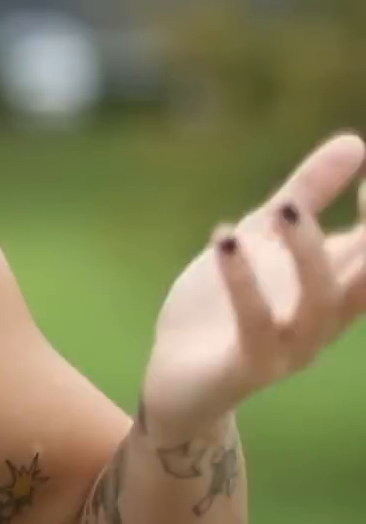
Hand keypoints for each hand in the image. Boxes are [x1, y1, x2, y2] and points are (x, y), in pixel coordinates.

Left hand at [139, 132, 365, 441]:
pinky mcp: (246, 366)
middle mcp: (322, 321)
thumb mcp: (263, 239)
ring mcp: (289, 348)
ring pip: (320, 306)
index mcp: (334, 290)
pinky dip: (243, 285)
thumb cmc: (224, 308)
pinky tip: (226, 239)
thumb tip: (356, 142)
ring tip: (281, 207)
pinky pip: (255, 327)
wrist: (177, 381)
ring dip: (306, 255)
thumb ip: (306, 193)